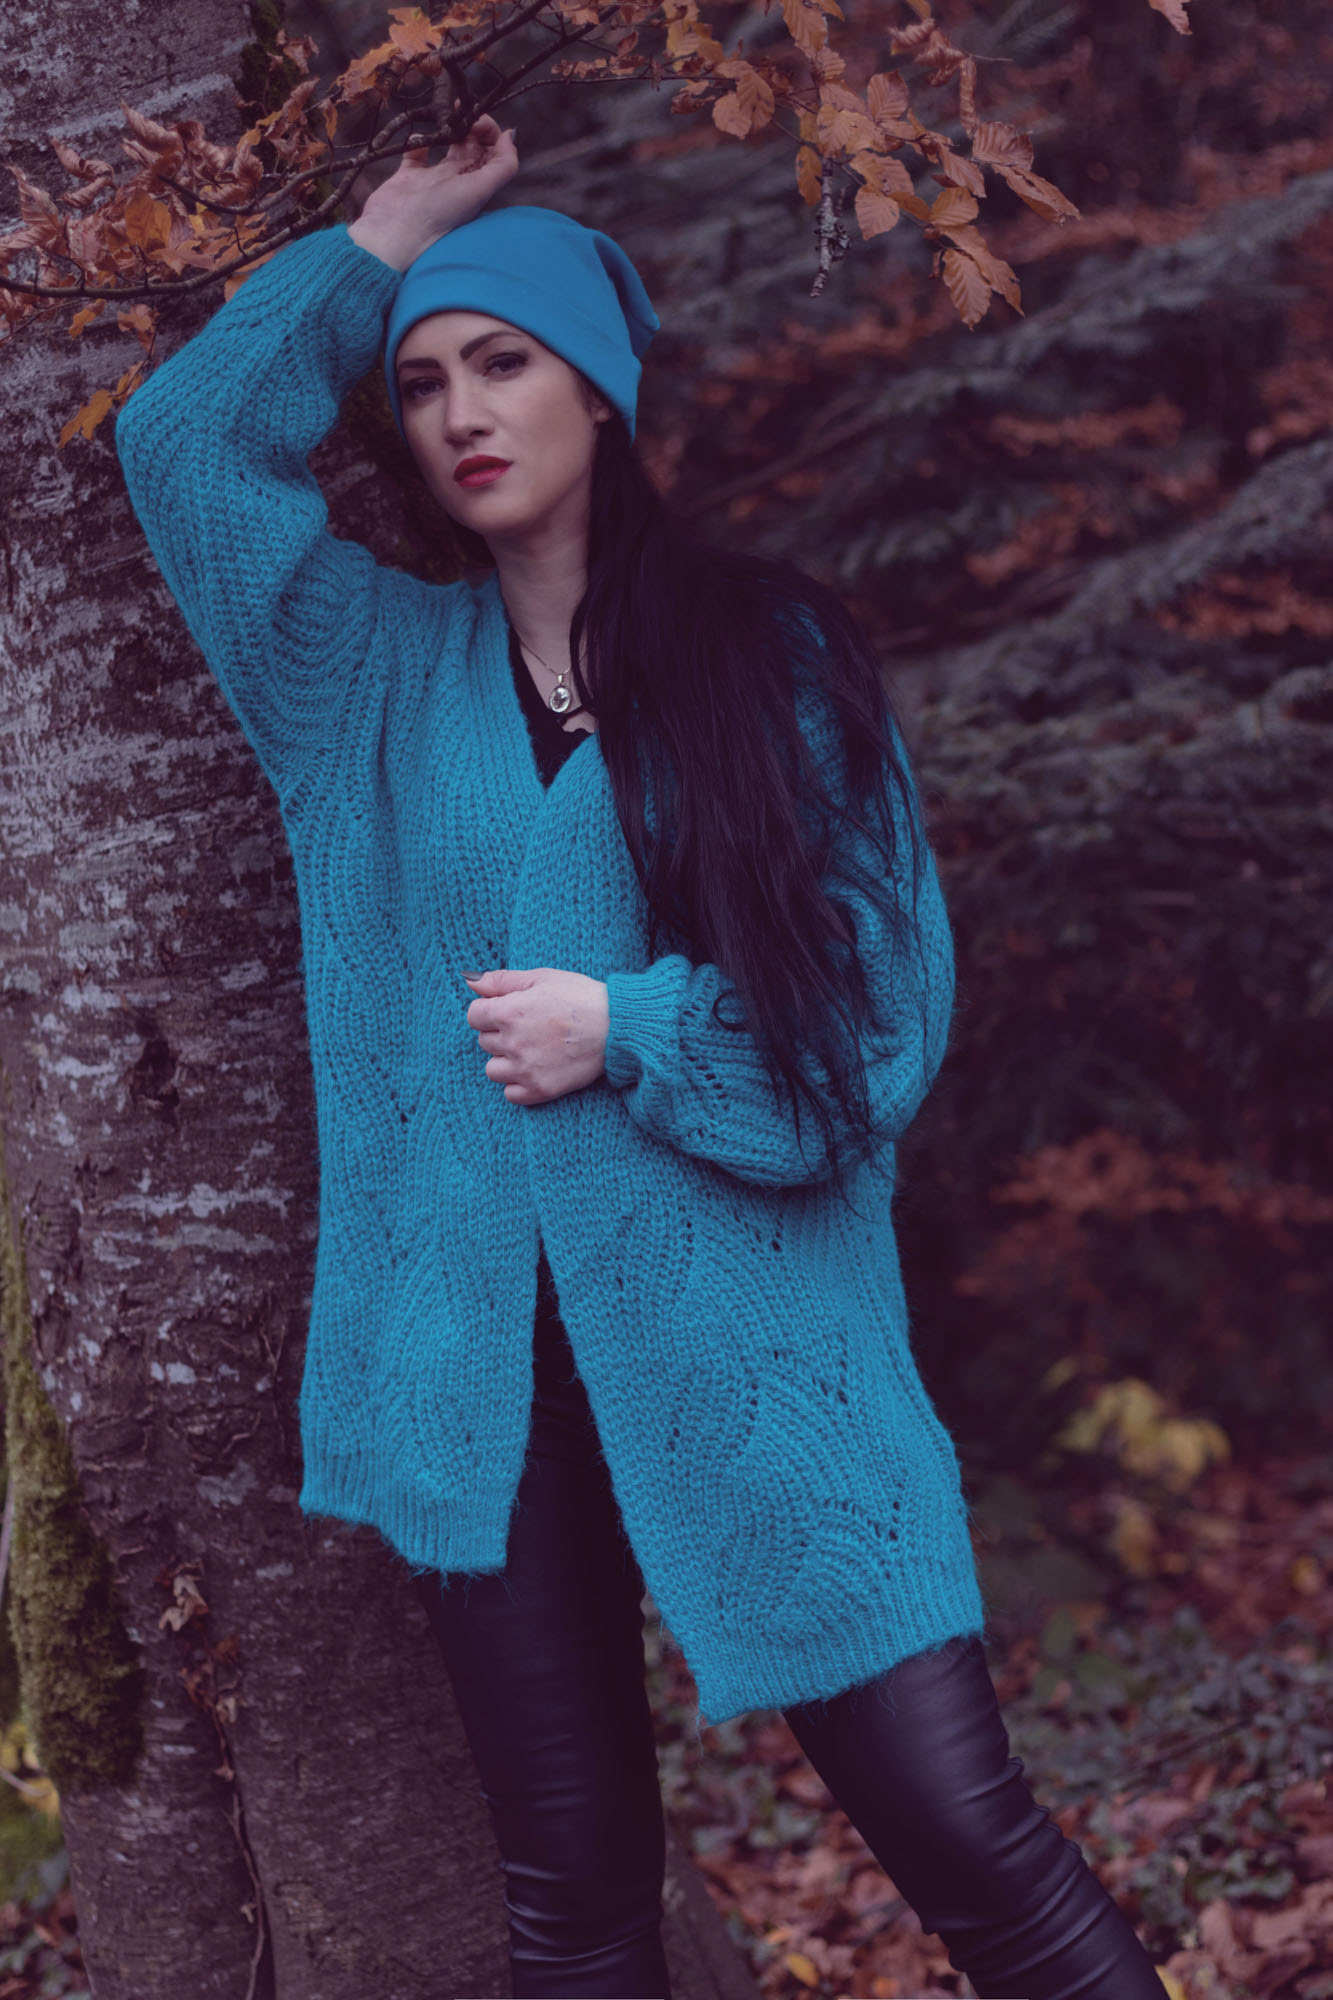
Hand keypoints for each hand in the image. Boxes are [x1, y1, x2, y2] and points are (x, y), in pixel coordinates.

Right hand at [347, 113, 518, 272]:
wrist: (396, 233)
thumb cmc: (440, 213)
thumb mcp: (480, 190)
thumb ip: (503, 165)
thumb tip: (512, 135)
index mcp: (477, 185)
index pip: (492, 151)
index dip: (490, 131)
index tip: (477, 119)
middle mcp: (458, 181)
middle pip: (472, 145)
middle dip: (471, 122)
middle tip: (462, 110)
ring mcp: (433, 179)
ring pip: (446, 145)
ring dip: (448, 126)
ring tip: (445, 113)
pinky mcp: (408, 177)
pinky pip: (416, 152)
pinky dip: (417, 140)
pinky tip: (418, 136)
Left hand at [465, 966, 608, 1105]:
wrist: (617, 1028)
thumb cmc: (580, 997)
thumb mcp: (541, 978)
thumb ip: (500, 980)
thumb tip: (469, 983)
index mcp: (509, 1012)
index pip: (474, 1015)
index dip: (491, 1010)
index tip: (511, 1010)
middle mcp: (512, 1043)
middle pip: (484, 1041)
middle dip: (500, 1033)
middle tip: (530, 1027)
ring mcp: (525, 1069)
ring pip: (493, 1069)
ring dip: (505, 1060)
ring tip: (531, 1050)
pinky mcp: (540, 1090)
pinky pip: (510, 1094)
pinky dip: (518, 1084)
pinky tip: (535, 1069)